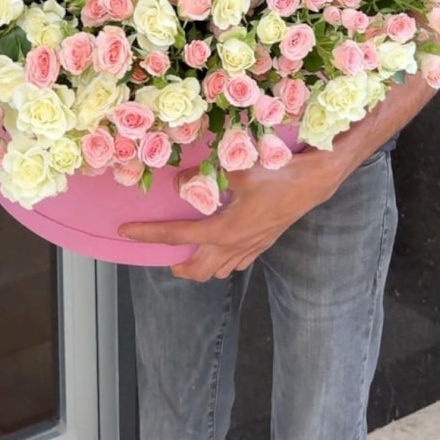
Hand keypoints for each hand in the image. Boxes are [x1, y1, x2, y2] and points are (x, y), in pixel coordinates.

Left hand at [118, 154, 330, 281]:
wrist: (314, 182)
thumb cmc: (278, 172)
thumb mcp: (237, 168)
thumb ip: (205, 176)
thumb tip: (180, 181)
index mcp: (225, 229)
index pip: (177, 235)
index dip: (148, 234)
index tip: (126, 232)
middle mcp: (235, 245)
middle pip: (196, 271)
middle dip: (176, 265)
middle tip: (163, 252)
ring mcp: (251, 248)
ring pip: (217, 271)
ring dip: (199, 264)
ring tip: (189, 248)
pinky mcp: (263, 244)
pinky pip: (236, 263)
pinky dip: (221, 260)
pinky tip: (220, 244)